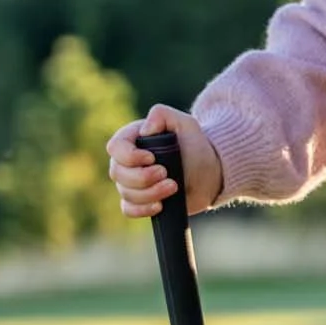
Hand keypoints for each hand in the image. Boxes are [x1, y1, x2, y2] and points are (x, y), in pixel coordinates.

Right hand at [107, 104, 223, 217]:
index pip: (115, 147)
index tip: (152, 158)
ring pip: (126, 193)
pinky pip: (128, 210)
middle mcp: (126, 162)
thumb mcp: (184, 123)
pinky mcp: (140, 201)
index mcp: (132, 139)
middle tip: (166, 174)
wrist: (210, 172)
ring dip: (149, 193)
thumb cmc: (195, 145)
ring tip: (173, 187)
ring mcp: (131, 183)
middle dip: (142, 177)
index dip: (130, 156)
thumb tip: (144, 130)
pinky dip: (142, 209)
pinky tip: (160, 206)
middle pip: (118, 173)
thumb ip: (162, 115)